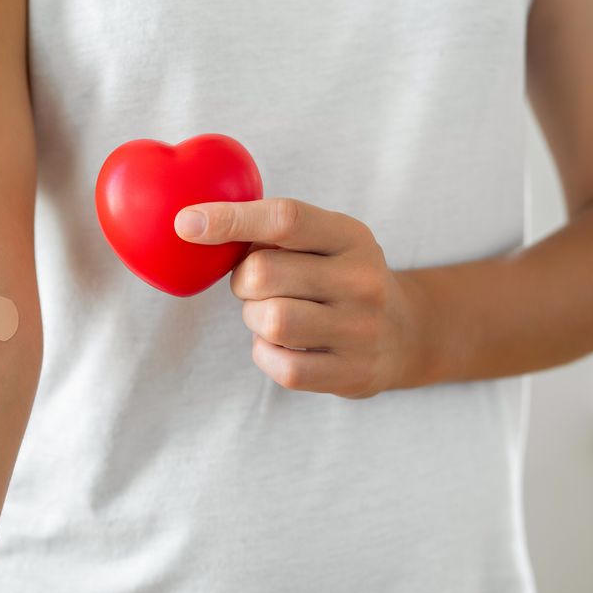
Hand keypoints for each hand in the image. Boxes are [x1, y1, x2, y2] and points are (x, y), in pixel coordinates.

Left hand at [174, 197, 424, 398]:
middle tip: (257, 286)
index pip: (285, 219)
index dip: (230, 219)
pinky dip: (266, 353)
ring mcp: (361, 330)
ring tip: (272, 315)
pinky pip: (281, 365)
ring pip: (270, 320)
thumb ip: (275, 233)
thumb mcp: (326, 241)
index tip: (185, 223)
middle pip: (263, 273)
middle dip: (243, 280)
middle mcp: (362, 281)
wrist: (406, 333)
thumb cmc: (340, 278)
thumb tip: (197, 226)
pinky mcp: (351, 373)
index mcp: (351, 237)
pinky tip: (281, 344)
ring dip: (254, 318)